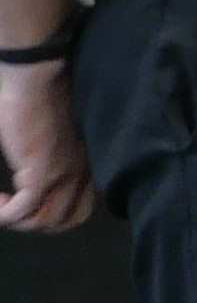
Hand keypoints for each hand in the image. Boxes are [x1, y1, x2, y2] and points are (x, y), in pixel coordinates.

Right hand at [0, 64, 92, 235]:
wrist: (34, 78)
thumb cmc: (33, 100)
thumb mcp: (44, 138)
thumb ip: (42, 159)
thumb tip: (27, 174)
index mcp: (82, 164)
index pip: (81, 206)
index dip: (52, 213)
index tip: (26, 202)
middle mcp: (78, 173)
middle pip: (68, 220)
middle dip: (37, 223)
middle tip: (13, 209)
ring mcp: (62, 174)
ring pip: (45, 222)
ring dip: (17, 221)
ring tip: (0, 204)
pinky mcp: (41, 172)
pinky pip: (22, 211)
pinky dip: (3, 213)